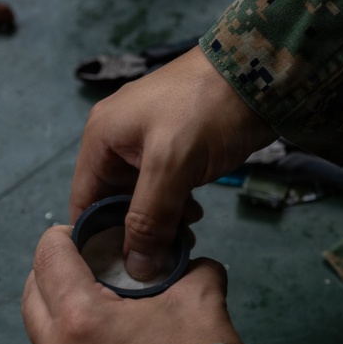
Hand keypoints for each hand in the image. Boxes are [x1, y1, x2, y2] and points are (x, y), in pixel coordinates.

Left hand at [21, 225, 243, 343]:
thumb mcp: (202, 300)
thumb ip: (187, 270)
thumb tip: (187, 266)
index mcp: (79, 322)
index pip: (48, 258)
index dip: (63, 238)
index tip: (78, 238)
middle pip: (33, 301)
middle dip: (54, 281)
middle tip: (84, 274)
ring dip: (69, 335)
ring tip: (110, 335)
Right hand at [72, 47, 275, 280]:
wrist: (259, 72)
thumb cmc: (207, 110)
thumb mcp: (171, 166)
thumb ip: (149, 218)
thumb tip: (136, 269)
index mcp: (101, 138)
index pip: (84, 203)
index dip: (98, 240)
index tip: (119, 271)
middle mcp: (117, 141)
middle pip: (113, 204)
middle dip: (135, 234)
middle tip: (160, 259)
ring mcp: (147, 144)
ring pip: (141, 200)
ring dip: (159, 223)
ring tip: (184, 239)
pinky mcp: (175, 148)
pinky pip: (164, 189)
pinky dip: (175, 207)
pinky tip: (194, 216)